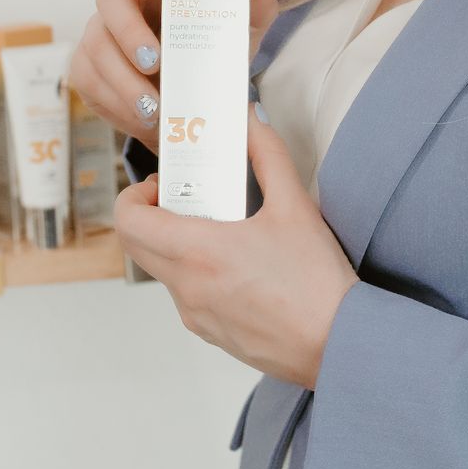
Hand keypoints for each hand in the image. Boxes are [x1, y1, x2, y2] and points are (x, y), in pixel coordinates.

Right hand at [68, 0, 278, 154]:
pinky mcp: (87, 67)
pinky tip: (140, 117)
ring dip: (124, 79)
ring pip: (97, 44)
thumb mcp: (236, 38)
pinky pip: (89, 79)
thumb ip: (253, 11)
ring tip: (153, 107)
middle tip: (154, 62)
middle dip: (128, 29)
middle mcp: (126, 1)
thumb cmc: (209, 59)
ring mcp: (101, 33)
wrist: (189, 110)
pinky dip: (115, 102)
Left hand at [114, 101, 357, 388]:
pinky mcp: (210, 333)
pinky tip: (240, 264)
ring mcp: (195, 315)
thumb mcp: (296, 207)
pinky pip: (186, 295)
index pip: (129, 220)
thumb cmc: (317, 284)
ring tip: (223, 229)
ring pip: (163, 270)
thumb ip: (268, 155)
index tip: (163, 185)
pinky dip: (197, 272)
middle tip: (189, 200)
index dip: (133, 195)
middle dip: (153, 215)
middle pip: (137, 244)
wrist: (338, 346)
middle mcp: (186, 287)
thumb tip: (251, 122)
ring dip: (176, 244)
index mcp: (197, 252)